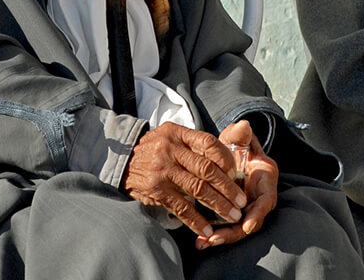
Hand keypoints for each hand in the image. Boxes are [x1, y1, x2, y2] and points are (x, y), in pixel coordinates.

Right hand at [122, 121, 248, 239]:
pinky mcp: (156, 190)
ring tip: (232, 215)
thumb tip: (225, 161)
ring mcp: (162, 171)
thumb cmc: (154, 149)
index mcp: (177, 133)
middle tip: (241, 201)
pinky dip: (196, 220)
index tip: (236, 173)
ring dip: (218, 205)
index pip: (208, 142)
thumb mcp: (171, 137)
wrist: (121, 160)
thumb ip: (193, 144)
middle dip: (228, 187)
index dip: (225, 158)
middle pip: (207, 169)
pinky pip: (181, 207)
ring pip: (197, 189)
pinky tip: (207, 229)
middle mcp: (170, 150)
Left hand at [195, 120, 278, 249]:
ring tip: (203, 243)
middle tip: (214, 239)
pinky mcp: (232, 212)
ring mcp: (246, 206)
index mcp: (265, 177)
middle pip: (251, 220)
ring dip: (221, 237)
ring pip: (237, 227)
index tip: (247, 225)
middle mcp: (258, 195)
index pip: (266, 199)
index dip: (257, 214)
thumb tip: (243, 127)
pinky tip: (199, 241)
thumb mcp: (238, 137)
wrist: (230, 151)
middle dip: (233, 232)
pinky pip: (225, 226)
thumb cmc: (238, 143)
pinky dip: (213, 234)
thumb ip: (241, 134)